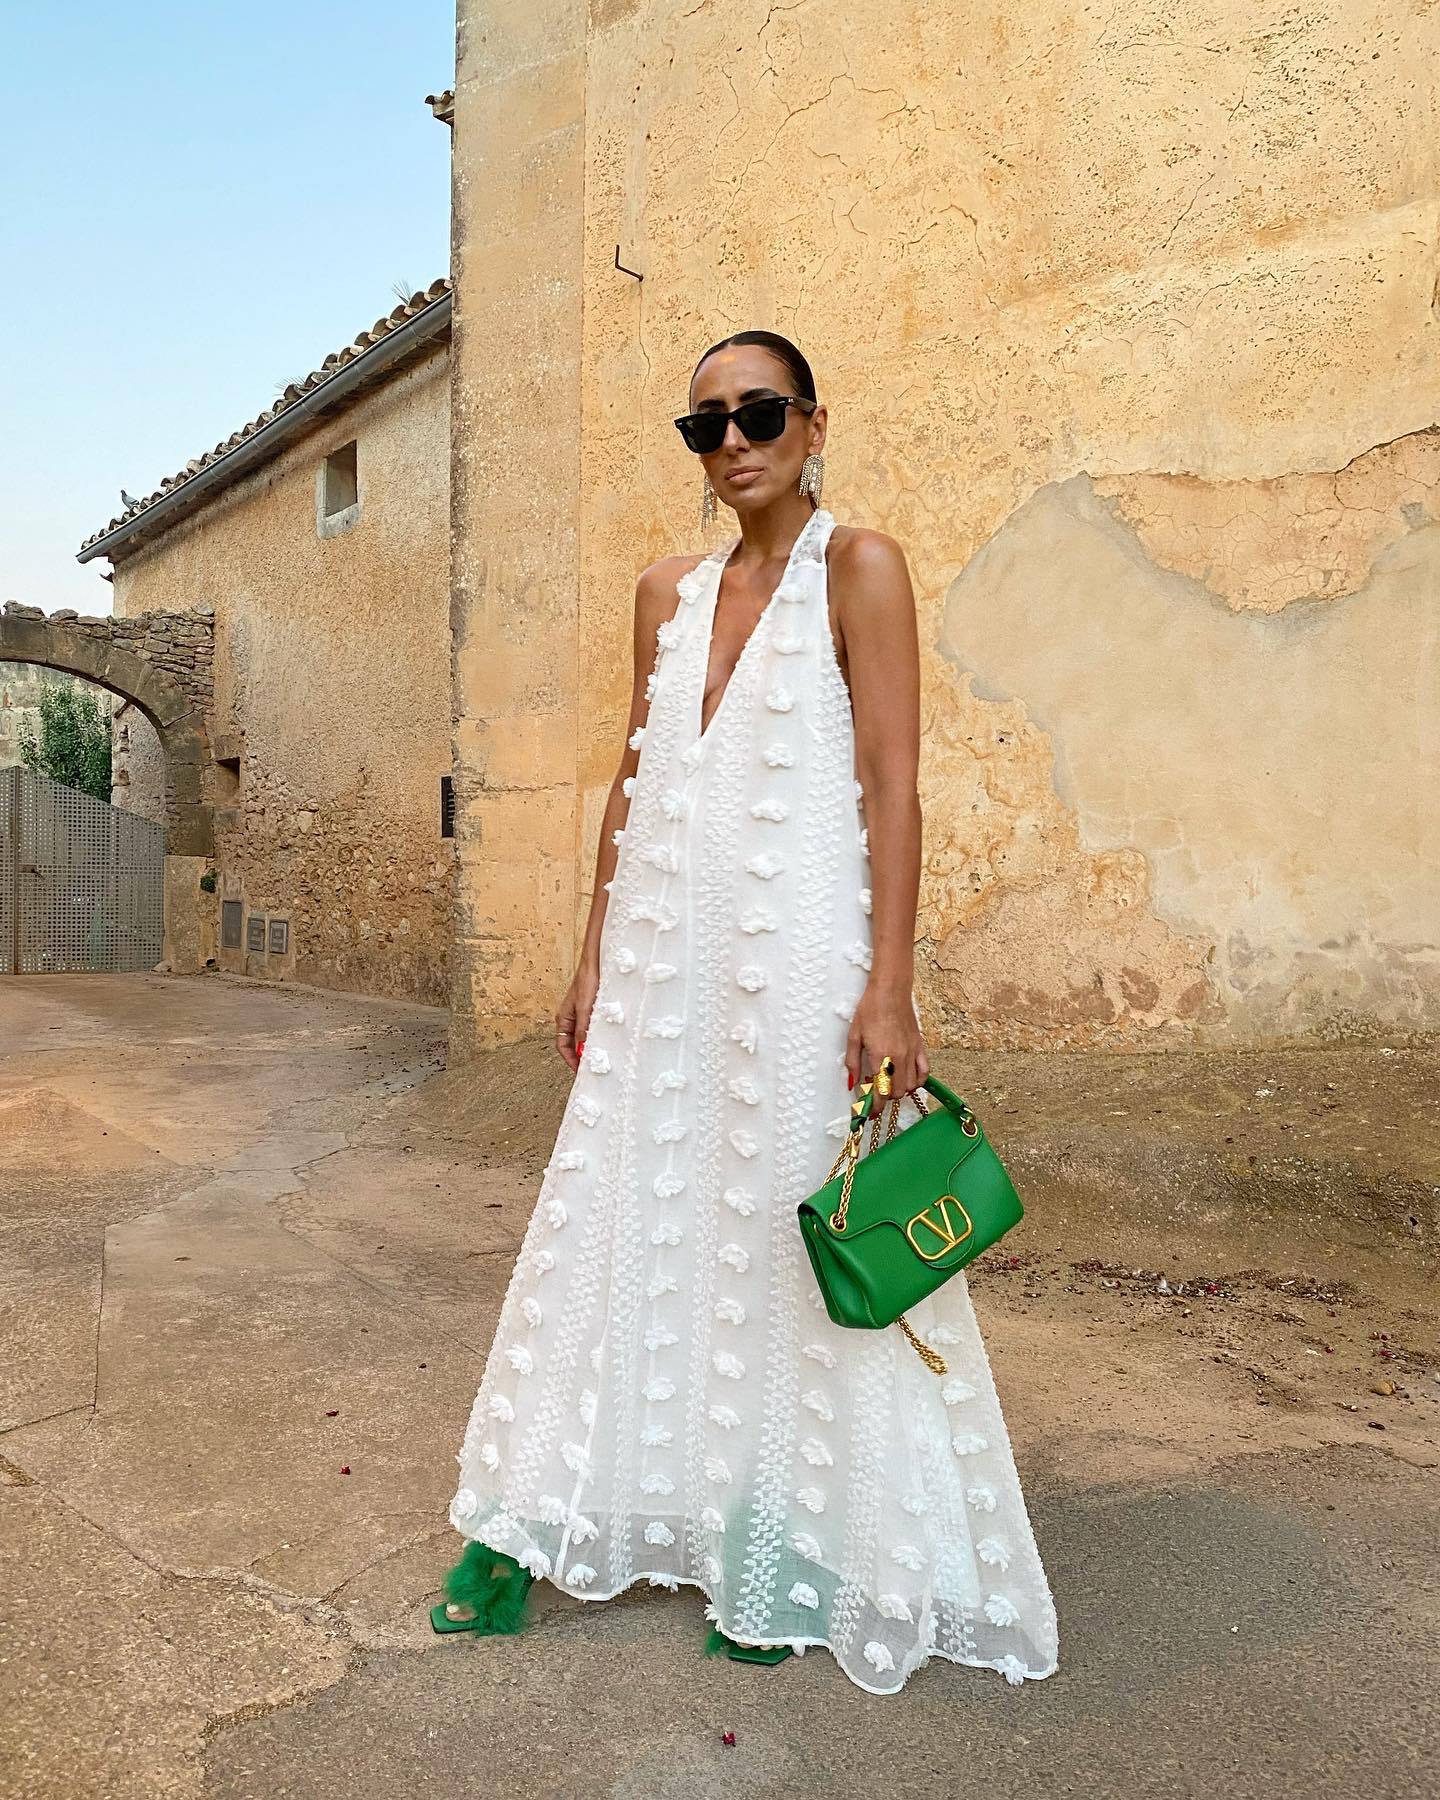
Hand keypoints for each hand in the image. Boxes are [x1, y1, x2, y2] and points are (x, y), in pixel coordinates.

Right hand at [556, 960, 599, 1072]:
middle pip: (571, 1043)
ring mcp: (580, 1014)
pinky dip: (595, 1037)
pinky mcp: (591, 1010)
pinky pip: (591, 1028)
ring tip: (597, 1056)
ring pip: (582, 1037)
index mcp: (563, 1019)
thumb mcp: (585, 1007)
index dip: (569, 1059)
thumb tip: (582, 1047)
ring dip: (588, 1046)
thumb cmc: (587, 981)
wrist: (595, 964)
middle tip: (590, 1067)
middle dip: (579, 1056)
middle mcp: (570, 1018)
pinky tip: (604, 1040)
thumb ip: (583, 1028)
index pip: (562, 1046)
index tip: (578, 1070)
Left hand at [845, 980, 928, 1096]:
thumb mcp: (854, 1036)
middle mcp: (898, 1058)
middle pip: (895, 1092)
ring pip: (909, 1086)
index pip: (880, 1092)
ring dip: (898, 1090)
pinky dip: (917, 1081)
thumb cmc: (869, 1010)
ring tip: (888, 1083)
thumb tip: (852, 1084)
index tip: (869, 1111)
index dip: (874, 1106)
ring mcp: (911, 1053)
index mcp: (879, 1056)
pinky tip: (907, 1079)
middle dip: (884, 1097)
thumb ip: (852, 1063)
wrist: (890, 991)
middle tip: (874, 1092)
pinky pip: (924, 1072)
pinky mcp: (920, 1047)